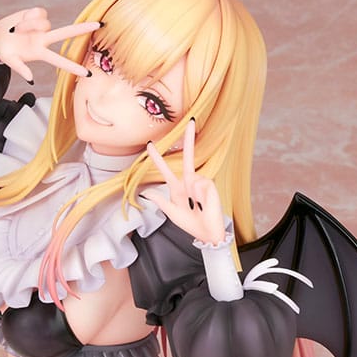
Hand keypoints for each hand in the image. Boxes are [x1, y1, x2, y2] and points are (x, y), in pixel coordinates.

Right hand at [0, 7, 100, 82]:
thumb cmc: (3, 51)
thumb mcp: (9, 61)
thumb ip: (20, 69)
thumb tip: (31, 79)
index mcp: (40, 53)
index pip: (60, 61)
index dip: (73, 68)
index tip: (88, 74)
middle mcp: (44, 39)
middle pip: (66, 34)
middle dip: (82, 29)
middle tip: (100, 25)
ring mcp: (41, 26)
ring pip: (44, 22)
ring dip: (29, 25)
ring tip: (17, 30)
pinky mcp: (35, 14)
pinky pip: (37, 12)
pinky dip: (27, 16)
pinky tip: (20, 21)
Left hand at [144, 120, 225, 244]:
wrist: (207, 234)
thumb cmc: (191, 224)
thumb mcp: (172, 213)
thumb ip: (160, 201)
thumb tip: (146, 192)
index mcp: (178, 188)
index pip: (166, 170)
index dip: (158, 158)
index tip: (151, 144)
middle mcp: (190, 182)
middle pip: (187, 157)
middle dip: (189, 139)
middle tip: (191, 122)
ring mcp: (201, 183)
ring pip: (192, 178)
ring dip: (193, 194)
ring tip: (198, 206)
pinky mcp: (210, 186)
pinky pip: (201, 183)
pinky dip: (201, 194)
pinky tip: (204, 203)